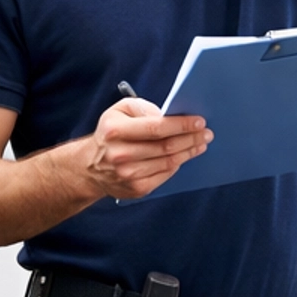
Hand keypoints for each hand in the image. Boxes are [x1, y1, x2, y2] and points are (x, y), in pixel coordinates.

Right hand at [81, 97, 210, 199]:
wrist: (90, 167)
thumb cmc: (110, 134)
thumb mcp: (119, 111)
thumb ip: (142, 108)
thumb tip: (167, 115)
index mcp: (116, 131)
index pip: (156, 127)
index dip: (181, 125)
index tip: (199, 121)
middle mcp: (121, 154)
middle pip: (166, 147)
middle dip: (191, 138)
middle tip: (206, 133)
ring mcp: (129, 174)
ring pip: (169, 162)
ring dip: (189, 152)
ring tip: (200, 143)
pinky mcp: (136, 188)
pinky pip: (165, 175)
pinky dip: (178, 164)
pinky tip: (184, 156)